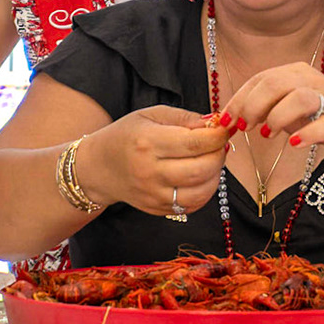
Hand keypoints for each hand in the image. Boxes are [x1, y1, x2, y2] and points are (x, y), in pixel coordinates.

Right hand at [78, 106, 229, 216]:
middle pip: (202, 168)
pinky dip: (205, 191)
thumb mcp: (151, 115)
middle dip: (219, 154)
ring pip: (202, 191)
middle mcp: (150, 172)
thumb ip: (185, 118)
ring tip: (211, 159)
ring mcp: (153, 194)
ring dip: (216, 174)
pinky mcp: (157, 209)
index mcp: (148, 142)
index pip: (195, 142)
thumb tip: (216, 123)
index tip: (225, 127)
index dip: (218, 135)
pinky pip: (193, 205)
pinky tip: (201, 176)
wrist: (98, 167)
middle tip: (219, 144)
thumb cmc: (126, 136)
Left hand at [223, 62, 323, 164]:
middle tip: (245, 127)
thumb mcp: (286, 108)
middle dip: (253, 106)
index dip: (239, 100)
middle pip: (276, 84)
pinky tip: (295, 144)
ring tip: (267, 134)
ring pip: (300, 98)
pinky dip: (307, 134)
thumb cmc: (317, 115)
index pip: (261, 79)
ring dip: (276, 117)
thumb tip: (228, 119)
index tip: (225, 121)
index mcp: (295, 73)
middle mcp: (312, 81)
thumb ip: (261, 108)